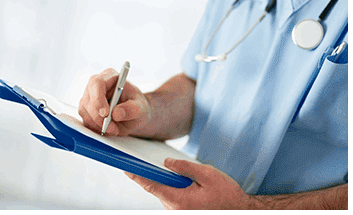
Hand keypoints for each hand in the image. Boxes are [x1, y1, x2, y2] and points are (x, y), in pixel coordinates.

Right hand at [78, 68, 151, 136]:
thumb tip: (116, 113)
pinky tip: (108, 129)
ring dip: (98, 125)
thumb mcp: (141, 107)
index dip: (98, 98)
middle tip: (113, 128)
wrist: (134, 114)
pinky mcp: (86, 110)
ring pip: (84, 111)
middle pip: (88, 99)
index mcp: (109, 76)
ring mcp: (89, 97)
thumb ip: (132, 109)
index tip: (105, 113)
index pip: (97, 83)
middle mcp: (95, 85)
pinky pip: (85, 121)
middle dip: (99, 117)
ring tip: (114, 129)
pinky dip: (96, 128)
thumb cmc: (137, 106)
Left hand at [126, 159, 255, 209]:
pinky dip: (171, 185)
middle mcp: (175, 208)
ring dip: (163, 179)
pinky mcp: (183, 210)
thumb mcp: (207, 175)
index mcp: (178, 199)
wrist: (241, 212)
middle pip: (156, 187)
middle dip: (151, 173)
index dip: (136, 174)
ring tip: (160, 164)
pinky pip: (172, 195)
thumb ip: (185, 167)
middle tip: (139, 156)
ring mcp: (178, 211)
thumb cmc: (226, 196)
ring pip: (164, 191)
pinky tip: (174, 176)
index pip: (150, 185)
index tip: (124, 165)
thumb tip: (166, 161)